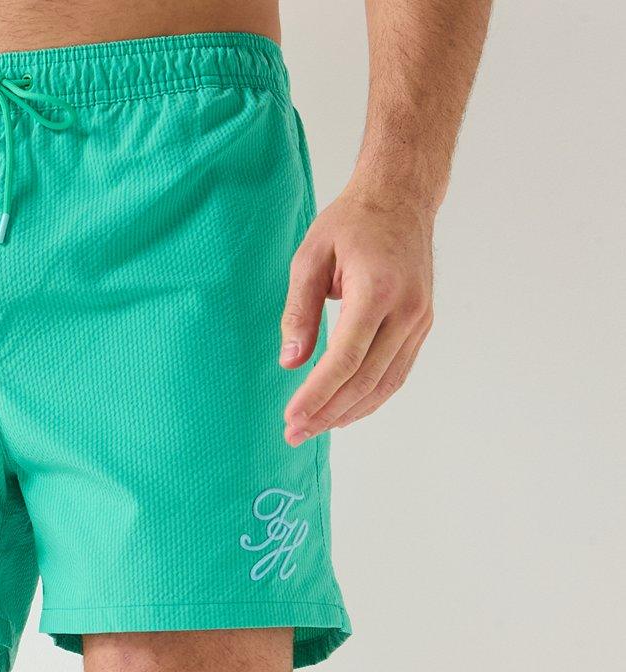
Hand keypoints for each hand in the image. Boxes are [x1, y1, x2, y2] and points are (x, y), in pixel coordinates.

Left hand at [280, 185, 433, 445]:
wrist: (402, 197)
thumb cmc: (352, 223)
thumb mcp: (311, 257)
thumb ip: (299, 310)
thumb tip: (290, 362)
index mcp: (377, 289)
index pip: (346, 358)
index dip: (317, 394)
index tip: (291, 418)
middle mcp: (406, 309)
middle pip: (365, 379)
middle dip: (327, 412)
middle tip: (294, 434)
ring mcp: (419, 320)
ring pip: (384, 384)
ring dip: (348, 412)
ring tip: (314, 428)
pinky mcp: (421, 326)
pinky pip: (396, 374)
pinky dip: (370, 398)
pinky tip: (343, 411)